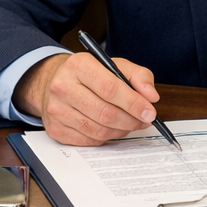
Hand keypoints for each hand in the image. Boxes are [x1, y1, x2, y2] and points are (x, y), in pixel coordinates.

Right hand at [18, 52, 161, 145]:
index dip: (133, 103)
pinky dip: (106, 138)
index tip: (149, 111)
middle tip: (144, 120)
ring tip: (130, 123)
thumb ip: (138, 76)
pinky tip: (112, 128)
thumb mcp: (115, 65)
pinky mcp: (55, 129)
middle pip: (105, 113)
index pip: (110, 88)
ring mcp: (56, 110)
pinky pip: (89, 141)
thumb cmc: (89, 74)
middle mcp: (63, 87)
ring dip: (121, 130)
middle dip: (131, 120)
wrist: (55, 81)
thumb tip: (151, 96)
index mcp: (79, 65)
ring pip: (98, 130)